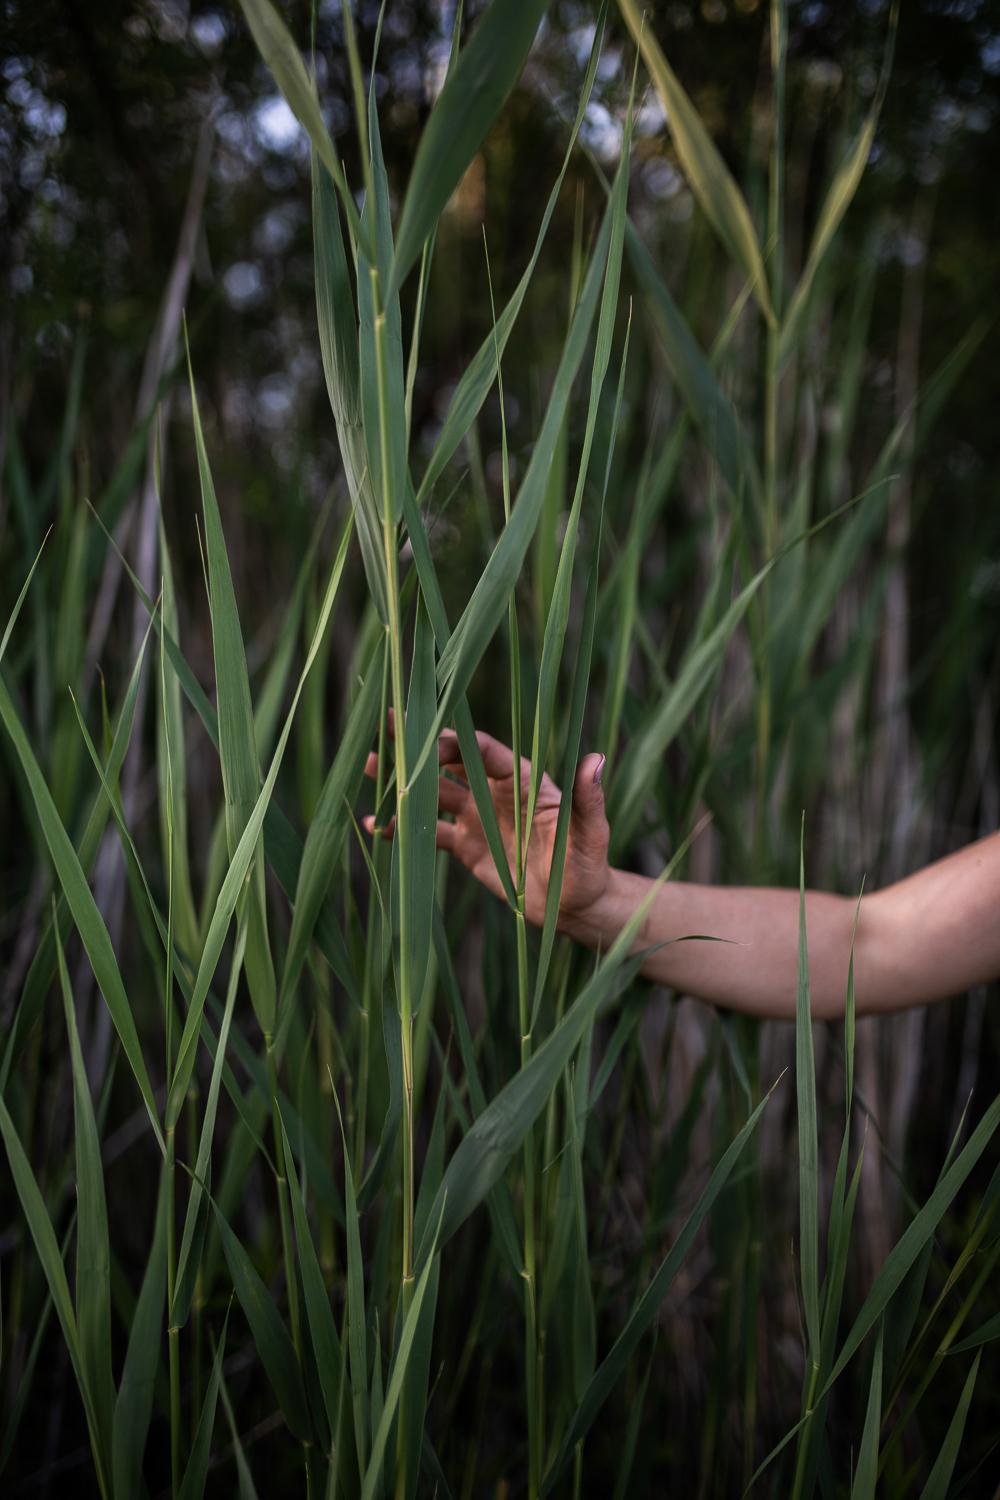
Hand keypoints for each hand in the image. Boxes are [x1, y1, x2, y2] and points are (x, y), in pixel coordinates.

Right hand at [362, 716, 610, 929]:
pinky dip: (404, 828)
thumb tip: (596, 759)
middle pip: (451, 762)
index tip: (429, 735)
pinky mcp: (467, 847)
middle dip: (420, 746)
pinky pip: (430, 833)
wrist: (575, 905)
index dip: (457, 741)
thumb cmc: (588, 864)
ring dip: (404, 782)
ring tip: (368, 768)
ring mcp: (478, 818)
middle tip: (386, 725)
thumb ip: (587, 799)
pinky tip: (375, 824)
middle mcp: (494, 792)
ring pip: (434, 793)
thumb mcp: (590, 832)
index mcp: (521, 780)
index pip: (483, 751)